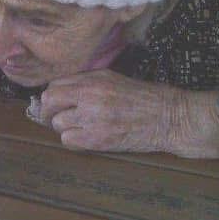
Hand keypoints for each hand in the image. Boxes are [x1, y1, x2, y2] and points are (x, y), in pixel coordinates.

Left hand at [38, 70, 218, 158]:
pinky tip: (86, 137)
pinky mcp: (99, 139)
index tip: (56, 103)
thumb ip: (86, 82)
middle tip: (57, 117)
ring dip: (65, 127)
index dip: (53, 95)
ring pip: (57, 124)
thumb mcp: (113, 78)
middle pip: (49, 102)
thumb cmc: (144, 97)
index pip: (54, 85)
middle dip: (49, 111)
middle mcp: (90, 97)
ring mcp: (94, 119)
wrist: (169, 117)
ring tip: (80, 127)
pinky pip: (69, 141)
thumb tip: (60, 90)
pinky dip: (74, 140)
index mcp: (93, 80)